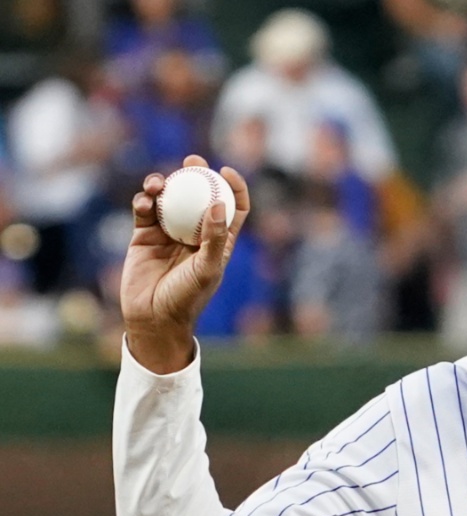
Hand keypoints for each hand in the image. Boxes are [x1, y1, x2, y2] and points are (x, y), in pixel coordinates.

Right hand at [121, 155, 249, 373]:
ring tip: (158, 182)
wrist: (154, 317)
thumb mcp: (207, 269)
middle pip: (199, 194)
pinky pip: (145, 210)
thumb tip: (218, 205)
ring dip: (164, 183)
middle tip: (192, 160)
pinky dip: (144, 201)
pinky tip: (144, 200)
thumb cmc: (187, 298)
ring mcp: (169, 232)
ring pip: (169, 198)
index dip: (234, 186)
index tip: (226, 170)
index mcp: (219, 239)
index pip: (233, 207)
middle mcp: (195, 232)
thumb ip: (213, 238)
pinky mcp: (144, 236)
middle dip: (196, 173)